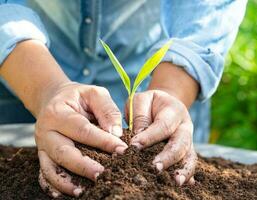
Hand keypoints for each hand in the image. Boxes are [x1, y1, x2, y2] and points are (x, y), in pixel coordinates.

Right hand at [35, 82, 127, 196]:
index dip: (103, 142)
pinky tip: (63, 194)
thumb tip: (116, 133)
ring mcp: (42, 145)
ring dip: (66, 182)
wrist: (54, 98)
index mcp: (58, 113)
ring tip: (84, 191)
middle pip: (64, 152)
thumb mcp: (94, 93)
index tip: (122, 150)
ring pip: (51, 168)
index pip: (83, 130)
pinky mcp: (43, 155)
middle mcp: (46, 131)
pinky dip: (52, 186)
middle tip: (104, 175)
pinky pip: (44, 173)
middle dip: (84, 166)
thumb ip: (107, 110)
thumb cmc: (78, 96)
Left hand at [126, 90, 196, 185]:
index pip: (162, 126)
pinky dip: (189, 174)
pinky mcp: (187, 151)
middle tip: (154, 168)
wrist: (167, 104)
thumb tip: (137, 136)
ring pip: (189, 155)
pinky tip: (185, 184)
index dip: (149, 137)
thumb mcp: (142, 100)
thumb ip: (139, 115)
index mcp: (174, 111)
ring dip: (183, 169)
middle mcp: (185, 126)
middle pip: (180, 143)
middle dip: (168, 157)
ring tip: (176, 182)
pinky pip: (190, 163)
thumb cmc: (150, 103)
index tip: (134, 147)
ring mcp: (188, 140)